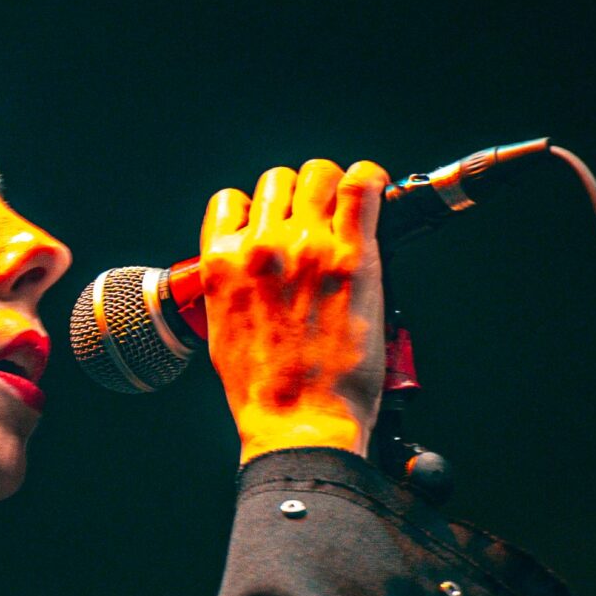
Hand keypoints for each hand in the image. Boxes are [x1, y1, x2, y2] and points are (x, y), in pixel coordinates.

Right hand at [201, 158, 388, 463]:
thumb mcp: (223, 331)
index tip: (272, 228)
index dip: (254, 212)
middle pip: (277, 181)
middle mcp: (261, 247)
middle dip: (296, 199)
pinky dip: (369, 180)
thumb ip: (232, 285)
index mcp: (221, 265)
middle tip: (315, 225)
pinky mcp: (351, 256)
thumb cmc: (265, 392)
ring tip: (345, 213)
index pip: (231, 202)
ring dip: (331, 188)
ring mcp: (307, 247)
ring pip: (318, 173)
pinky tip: (374, 193)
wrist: (300, 423)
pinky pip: (361, 185)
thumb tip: (249, 265)